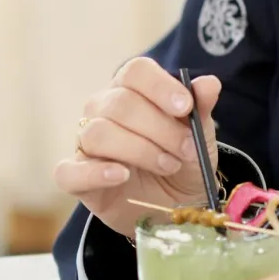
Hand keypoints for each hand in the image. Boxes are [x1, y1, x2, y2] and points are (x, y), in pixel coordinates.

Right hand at [52, 57, 221, 239]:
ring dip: (140, 150)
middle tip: (187, 149)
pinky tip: (121, 175)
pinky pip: (68, 171)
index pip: (136, 71)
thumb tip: (209, 83)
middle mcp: (103, 109)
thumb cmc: (184, 161)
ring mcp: (86, 143)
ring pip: (98, 133)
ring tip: (168, 165)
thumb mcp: (201, 136)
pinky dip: (95, 172)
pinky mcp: (77, 178)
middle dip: (160, 128)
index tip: (186, 107)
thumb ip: (202, 108)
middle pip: (120, 103)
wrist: (176, 208)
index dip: (160, 86)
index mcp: (132, 89)